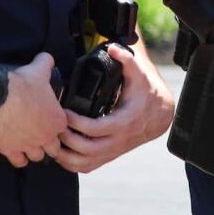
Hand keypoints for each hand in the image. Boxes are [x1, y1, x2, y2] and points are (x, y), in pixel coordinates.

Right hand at [0, 52, 68, 167]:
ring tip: (30, 145)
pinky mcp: (10, 150)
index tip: (52, 125)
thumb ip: (46, 63)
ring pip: (37, 157)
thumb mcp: (39, 69)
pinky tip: (16, 152)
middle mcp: (46, 136)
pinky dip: (18, 158)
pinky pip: (19, 162)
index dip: (58, 128)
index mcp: (58, 120)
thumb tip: (47, 57)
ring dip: (35, 152)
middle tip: (42, 138)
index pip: (65, 131)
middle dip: (49, 144)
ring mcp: (28, 145)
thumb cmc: (22, 83)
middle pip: (53, 148)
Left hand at [52, 44, 177, 173]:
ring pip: (84, 162)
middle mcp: (119, 141)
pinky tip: (61, 152)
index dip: (75, 122)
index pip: (94, 129)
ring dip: (65, 156)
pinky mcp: (110, 156)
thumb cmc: (146, 92)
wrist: (160, 114)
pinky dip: (71, 164)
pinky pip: (87, 167)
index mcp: (124, 122)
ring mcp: (114, 151)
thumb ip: (126, 60)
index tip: (63, 112)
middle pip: (86, 148)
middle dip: (66, 139)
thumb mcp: (139, 74)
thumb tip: (112, 48)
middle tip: (54, 126)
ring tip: (53, 140)